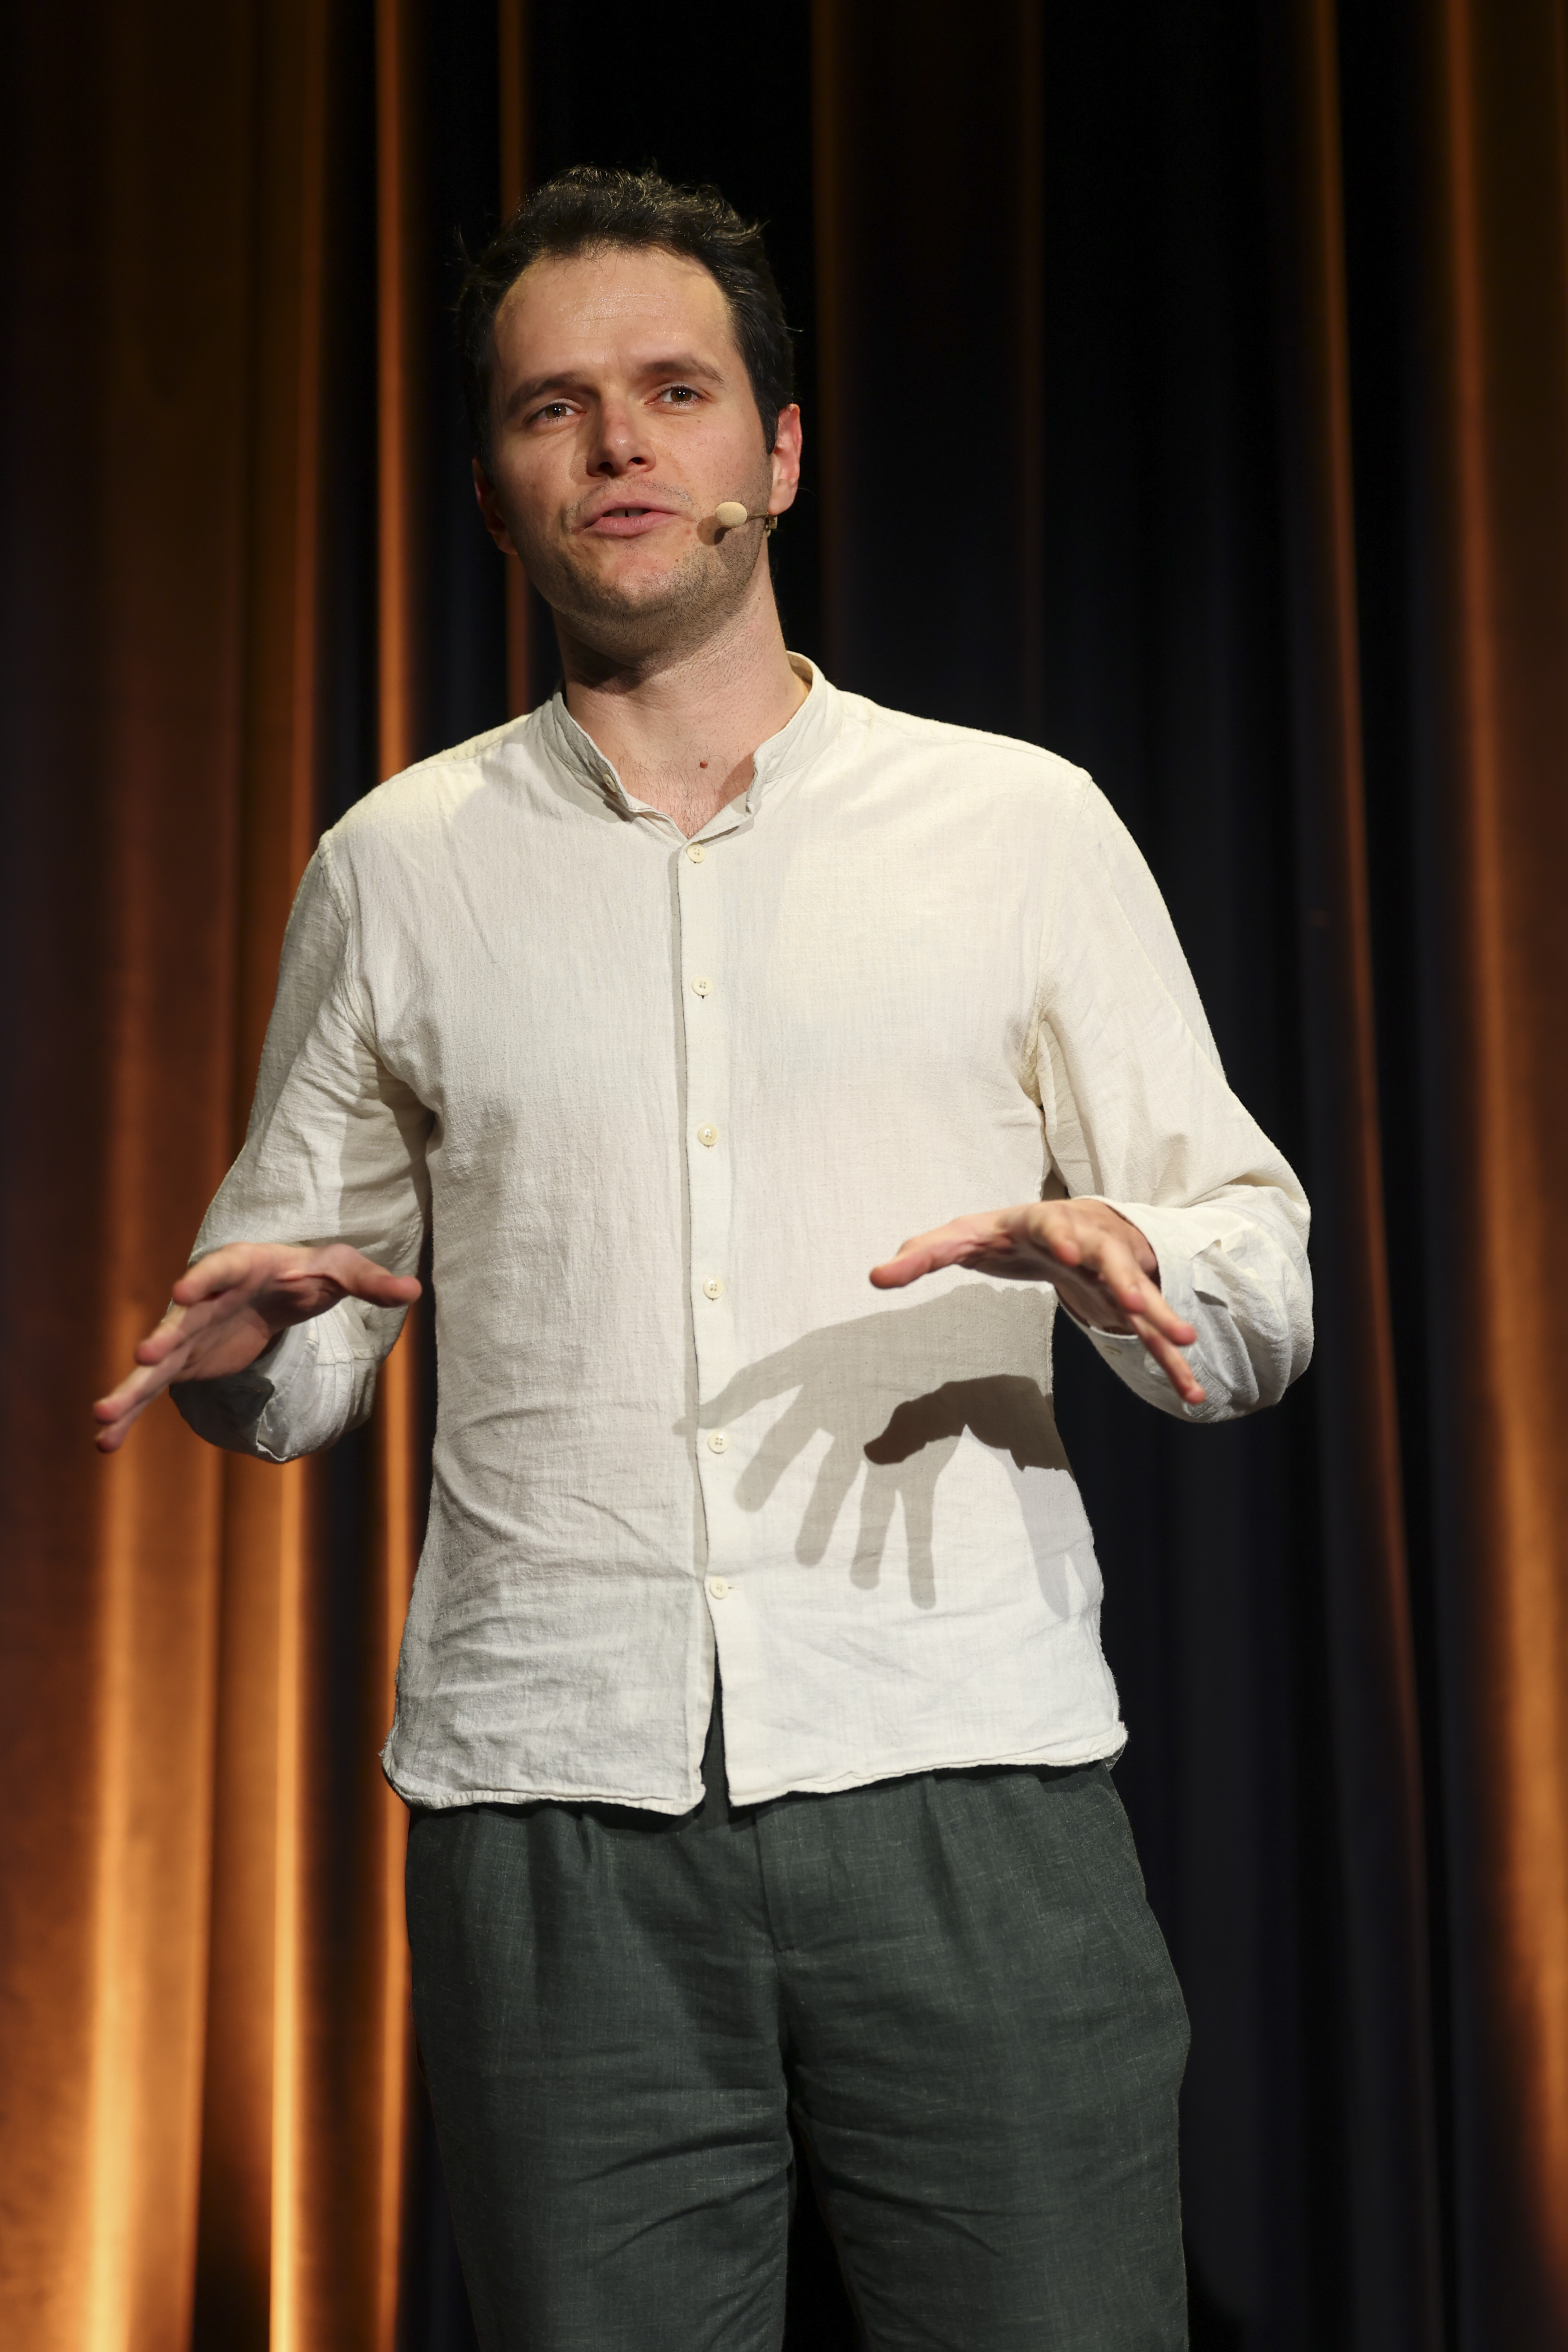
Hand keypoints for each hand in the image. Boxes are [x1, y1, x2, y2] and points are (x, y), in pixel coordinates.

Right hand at [92, 1242, 420, 1453]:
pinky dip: (130, 1414)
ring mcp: (187, 1334)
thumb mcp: (340, 1270)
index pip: (217, 1268)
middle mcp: (201, 1299)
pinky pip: (152, 1390)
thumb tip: (415, 1289)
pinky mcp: (182, 1363)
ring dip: (130, 1389)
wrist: (276, 1285)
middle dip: (162, 1336)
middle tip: (143, 1354)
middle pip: (179, 1318)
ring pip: (155, 1363)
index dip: (202, 1277)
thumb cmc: (307, 1270)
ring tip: (102, 1417)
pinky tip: (105, 1442)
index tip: (184, 1287)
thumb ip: (369, 1282)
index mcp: (236, 1267)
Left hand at [870, 1198, 1203, 1406]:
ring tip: (1183, 1340)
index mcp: (1045, 1224)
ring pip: (1140, 1296)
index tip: (1066, 1251)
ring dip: (1160, 1317)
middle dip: (1125, 1278)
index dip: (1059, 1237)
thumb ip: (922, 1253)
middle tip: (1138, 1300)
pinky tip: (1193, 1393)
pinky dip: (1172, 1365)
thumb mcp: (963, 1235)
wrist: (1064, 1225)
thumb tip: (875, 1275)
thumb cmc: (1007, 1232)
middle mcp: (1087, 1244)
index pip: (1051, 1227)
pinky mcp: (1127, 1305)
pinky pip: (1151, 1337)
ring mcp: (1113, 1275)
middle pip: (1109, 1259)